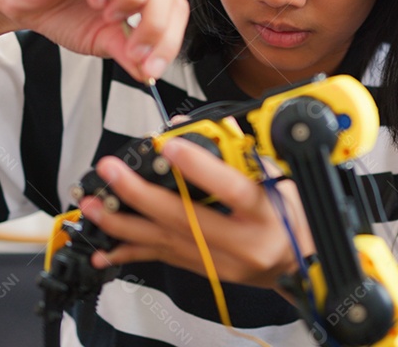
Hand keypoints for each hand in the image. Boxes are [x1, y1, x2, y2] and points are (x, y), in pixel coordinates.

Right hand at [0, 0, 187, 81]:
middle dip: (153, 24)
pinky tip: (92, 0)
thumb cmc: (68, 16)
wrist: (28, 6)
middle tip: (132, 50)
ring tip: (110, 17)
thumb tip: (149, 73)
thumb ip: (129, 55)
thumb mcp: (104, 43)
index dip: (170, 39)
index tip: (152, 68)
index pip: (177, 6)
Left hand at [78, 136, 314, 289]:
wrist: (303, 262)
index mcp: (266, 211)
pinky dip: (131, 251)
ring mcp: (221, 262)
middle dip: (139, 194)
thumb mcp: (278, 174)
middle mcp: (242, 241)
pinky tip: (105, 249)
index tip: (170, 146)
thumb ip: (236, 150)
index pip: (232, 188)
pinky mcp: (206, 271)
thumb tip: (186, 127)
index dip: (199, 167)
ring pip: (165, 241)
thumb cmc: (291, 214)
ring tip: (94, 206)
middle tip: (111, 173)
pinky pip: (163, 259)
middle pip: (185, 219)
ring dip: (124, 223)